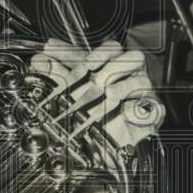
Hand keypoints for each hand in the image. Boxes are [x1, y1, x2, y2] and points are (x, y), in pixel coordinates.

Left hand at [29, 39, 163, 148]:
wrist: (105, 144)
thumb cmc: (93, 109)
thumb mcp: (72, 89)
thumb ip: (57, 72)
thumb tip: (39, 58)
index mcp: (113, 65)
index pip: (112, 48)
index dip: (99, 53)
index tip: (87, 63)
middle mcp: (131, 76)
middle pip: (134, 57)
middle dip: (113, 68)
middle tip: (97, 81)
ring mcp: (144, 94)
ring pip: (143, 80)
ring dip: (124, 86)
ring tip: (108, 94)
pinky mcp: (152, 116)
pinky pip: (153, 107)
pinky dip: (137, 109)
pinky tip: (125, 113)